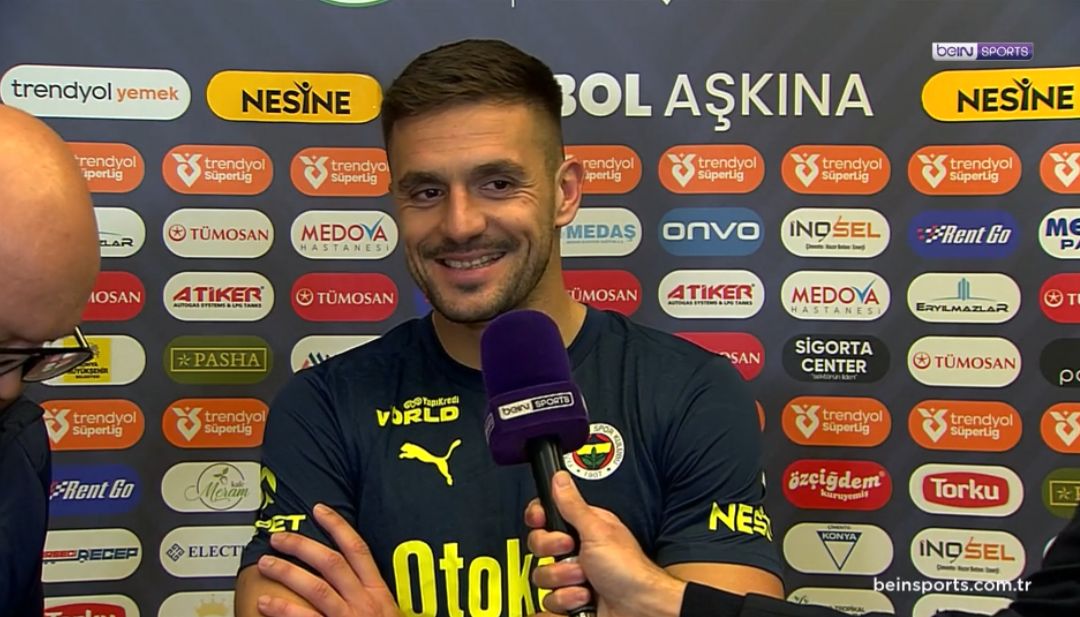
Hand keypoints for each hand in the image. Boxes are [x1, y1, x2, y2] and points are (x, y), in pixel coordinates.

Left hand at [255, 503, 398, 616]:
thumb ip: (368, 595)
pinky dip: (284, 611)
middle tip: (278, 537)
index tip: (319, 509)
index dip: (338, 526)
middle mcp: (365, 602)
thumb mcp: (386, 614)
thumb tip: (349, 576)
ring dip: (287, 572)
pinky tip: (265, 604)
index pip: (358, 549)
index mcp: (379, 592)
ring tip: (265, 564)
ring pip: (316, 587)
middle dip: (302, 545)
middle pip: (331, 562)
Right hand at [525, 471, 684, 616]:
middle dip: (555, 555)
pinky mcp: (571, 598)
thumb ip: (573, 505)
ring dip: (565, 582)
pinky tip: (585, 598)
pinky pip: (549, 600)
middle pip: (539, 547)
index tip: (541, 522)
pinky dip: (566, 601)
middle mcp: (576, 550)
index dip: (539, 519)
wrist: (640, 609)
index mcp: (583, 528)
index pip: (547, 516)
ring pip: (543, 576)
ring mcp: (573, 576)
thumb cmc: (628, 569)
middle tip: (574, 554)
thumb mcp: (597, 531)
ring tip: (586, 581)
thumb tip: (560, 478)